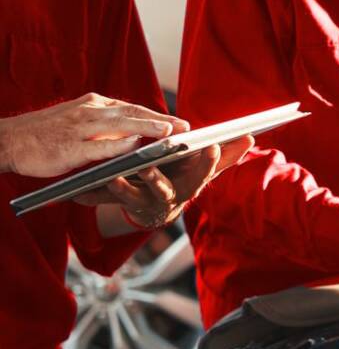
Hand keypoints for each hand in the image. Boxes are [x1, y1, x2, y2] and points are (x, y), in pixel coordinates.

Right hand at [0, 92, 187, 177]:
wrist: (8, 140)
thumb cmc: (45, 134)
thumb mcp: (77, 121)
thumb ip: (104, 124)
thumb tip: (133, 132)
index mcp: (92, 105)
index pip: (131, 108)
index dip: (156, 115)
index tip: (178, 123)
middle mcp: (89, 112)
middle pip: (131, 113)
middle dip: (160, 120)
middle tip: (185, 128)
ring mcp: (79, 129)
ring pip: (119, 125)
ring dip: (145, 127)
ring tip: (169, 132)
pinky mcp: (70, 148)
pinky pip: (99, 145)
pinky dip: (118, 145)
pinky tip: (136, 146)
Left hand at [75, 135, 254, 229]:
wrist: (153, 210)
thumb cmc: (181, 182)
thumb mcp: (204, 173)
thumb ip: (226, 157)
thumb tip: (250, 137)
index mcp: (189, 187)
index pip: (202, 175)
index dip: (208, 163)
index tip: (211, 146)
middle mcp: (166, 198)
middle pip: (163, 189)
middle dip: (156, 178)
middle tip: (149, 166)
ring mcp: (142, 203)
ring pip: (130, 197)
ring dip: (121, 189)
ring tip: (112, 177)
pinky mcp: (119, 204)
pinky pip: (103, 201)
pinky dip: (90, 197)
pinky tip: (77, 194)